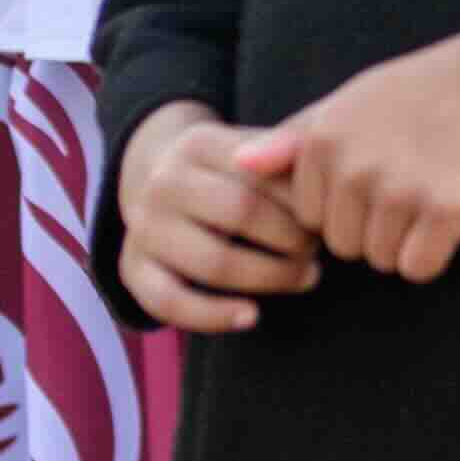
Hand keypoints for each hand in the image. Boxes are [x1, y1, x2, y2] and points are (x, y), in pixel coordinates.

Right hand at [118, 101, 324, 336]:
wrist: (157, 178)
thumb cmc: (229, 170)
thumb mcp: (254, 148)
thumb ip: (288, 153)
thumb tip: (319, 170)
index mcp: (198, 144)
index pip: (263, 174)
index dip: (304, 202)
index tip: (328, 215)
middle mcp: (164, 183)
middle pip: (242, 215)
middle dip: (293, 239)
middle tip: (318, 249)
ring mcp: (144, 227)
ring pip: (214, 263)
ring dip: (271, 277)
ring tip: (306, 277)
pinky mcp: (131, 269)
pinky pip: (171, 303)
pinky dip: (214, 316)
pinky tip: (253, 316)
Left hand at [231, 36, 459, 283]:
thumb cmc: (425, 91)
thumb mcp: (352, 100)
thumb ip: (295, 137)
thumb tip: (239, 166)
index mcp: (324, 138)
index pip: (311, 219)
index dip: (347, 205)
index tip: (382, 169)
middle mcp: (355, 166)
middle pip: (344, 246)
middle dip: (376, 227)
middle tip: (414, 178)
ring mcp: (401, 189)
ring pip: (382, 260)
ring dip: (408, 239)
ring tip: (434, 187)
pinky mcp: (447, 210)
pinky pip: (419, 268)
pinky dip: (437, 251)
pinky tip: (452, 210)